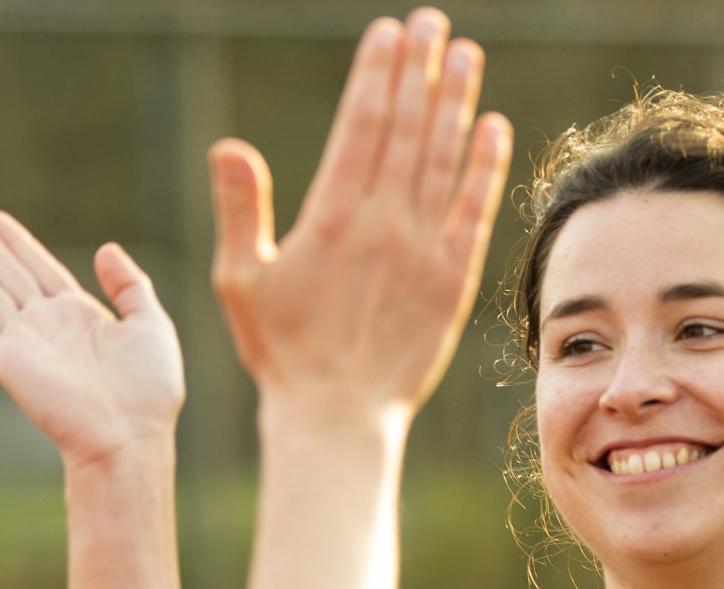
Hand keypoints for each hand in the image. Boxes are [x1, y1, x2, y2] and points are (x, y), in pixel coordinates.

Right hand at [0, 208, 183, 467]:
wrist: (129, 435)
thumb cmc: (148, 389)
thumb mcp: (151, 325)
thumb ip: (130, 286)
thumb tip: (105, 248)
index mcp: (79, 314)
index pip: (40, 267)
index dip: (17, 242)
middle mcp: (47, 325)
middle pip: (8, 274)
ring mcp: (25, 344)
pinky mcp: (7, 365)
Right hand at [209, 8, 511, 430]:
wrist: (337, 414)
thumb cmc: (281, 350)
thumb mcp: (242, 281)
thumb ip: (240, 211)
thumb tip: (230, 147)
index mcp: (332, 219)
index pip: (362, 126)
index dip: (378, 74)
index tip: (388, 32)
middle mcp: (384, 225)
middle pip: (408, 128)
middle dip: (420, 69)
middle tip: (431, 21)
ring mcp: (424, 250)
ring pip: (444, 157)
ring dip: (456, 101)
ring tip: (464, 52)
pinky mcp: (454, 279)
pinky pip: (474, 210)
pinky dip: (485, 166)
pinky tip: (494, 126)